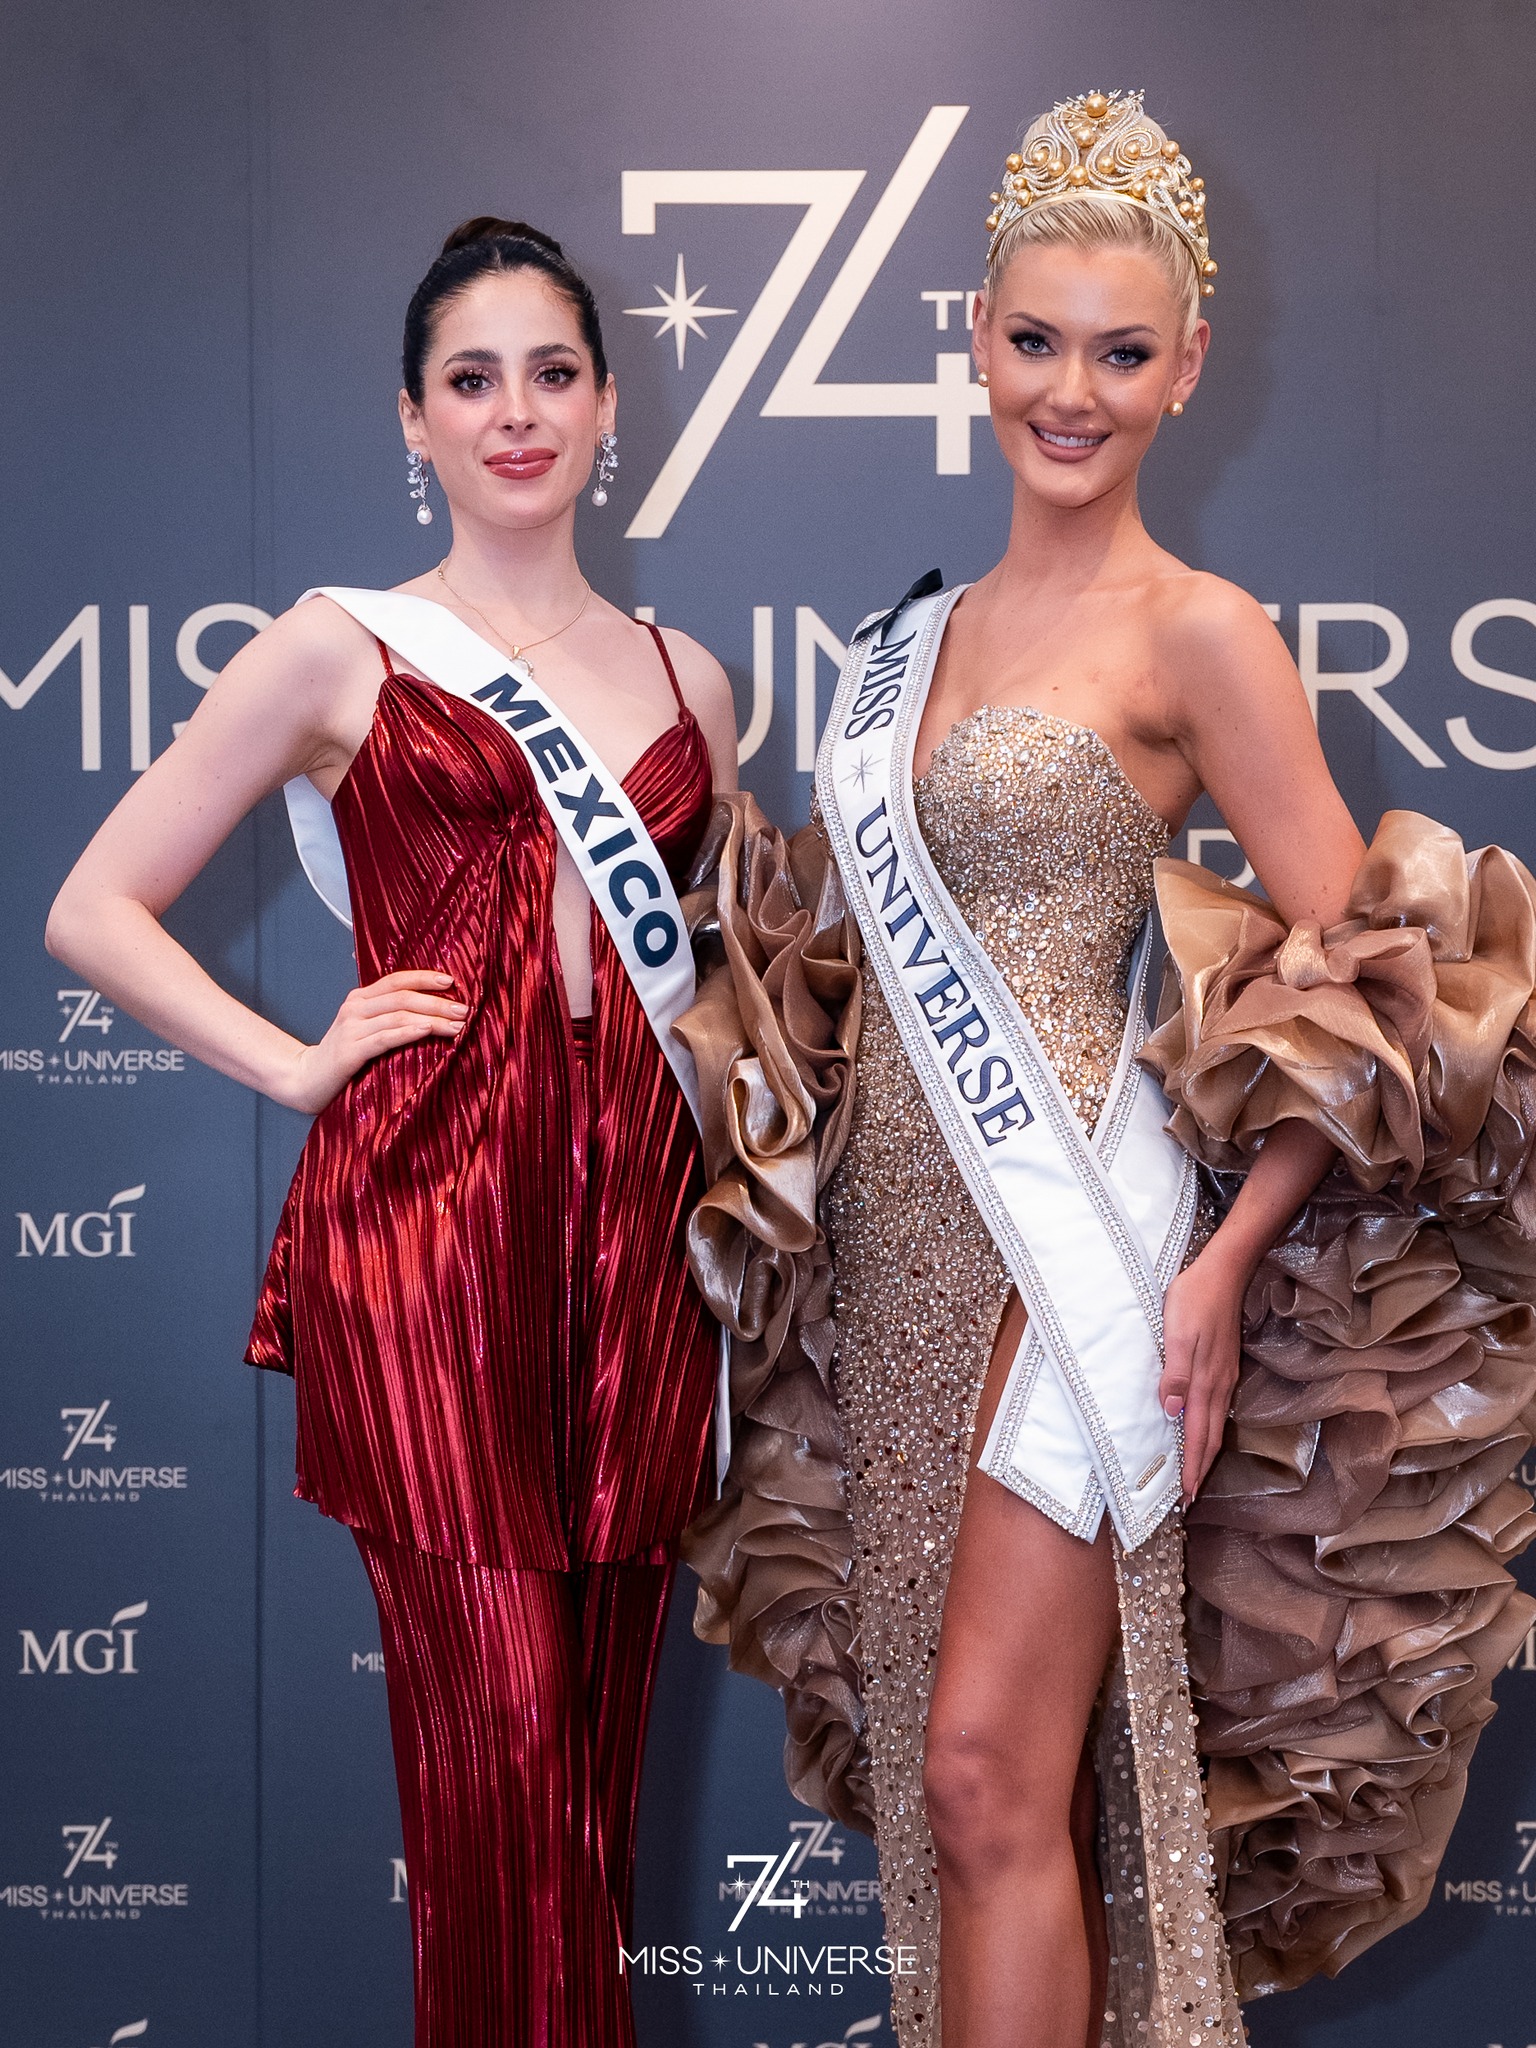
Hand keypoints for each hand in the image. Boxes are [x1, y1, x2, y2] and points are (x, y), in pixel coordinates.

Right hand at [271, 969, 466, 1112]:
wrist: (305, 1079)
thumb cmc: (343, 1056)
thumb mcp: (364, 1029)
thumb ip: (388, 1016)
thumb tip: (430, 1011)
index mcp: (360, 998)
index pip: (397, 980)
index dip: (425, 978)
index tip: (452, 981)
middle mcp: (355, 1008)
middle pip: (403, 997)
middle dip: (438, 1002)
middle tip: (464, 1010)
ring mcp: (351, 1028)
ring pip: (399, 1016)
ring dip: (432, 1019)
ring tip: (456, 1025)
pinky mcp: (351, 1051)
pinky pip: (385, 1038)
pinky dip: (409, 1032)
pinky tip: (427, 1031)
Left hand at [1157, 1239, 1247, 1504]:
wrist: (1223, 1273)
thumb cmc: (1194, 1300)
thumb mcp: (1177, 1334)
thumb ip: (1175, 1374)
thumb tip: (1171, 1413)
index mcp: (1205, 1382)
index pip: (1197, 1435)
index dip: (1192, 1467)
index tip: (1185, 1495)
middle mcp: (1219, 1385)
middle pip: (1210, 1437)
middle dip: (1200, 1469)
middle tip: (1189, 1497)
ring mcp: (1225, 1376)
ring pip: (1215, 1424)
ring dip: (1205, 1451)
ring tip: (1196, 1472)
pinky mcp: (1225, 1366)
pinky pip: (1218, 1408)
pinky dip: (1209, 1428)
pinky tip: (1203, 1429)